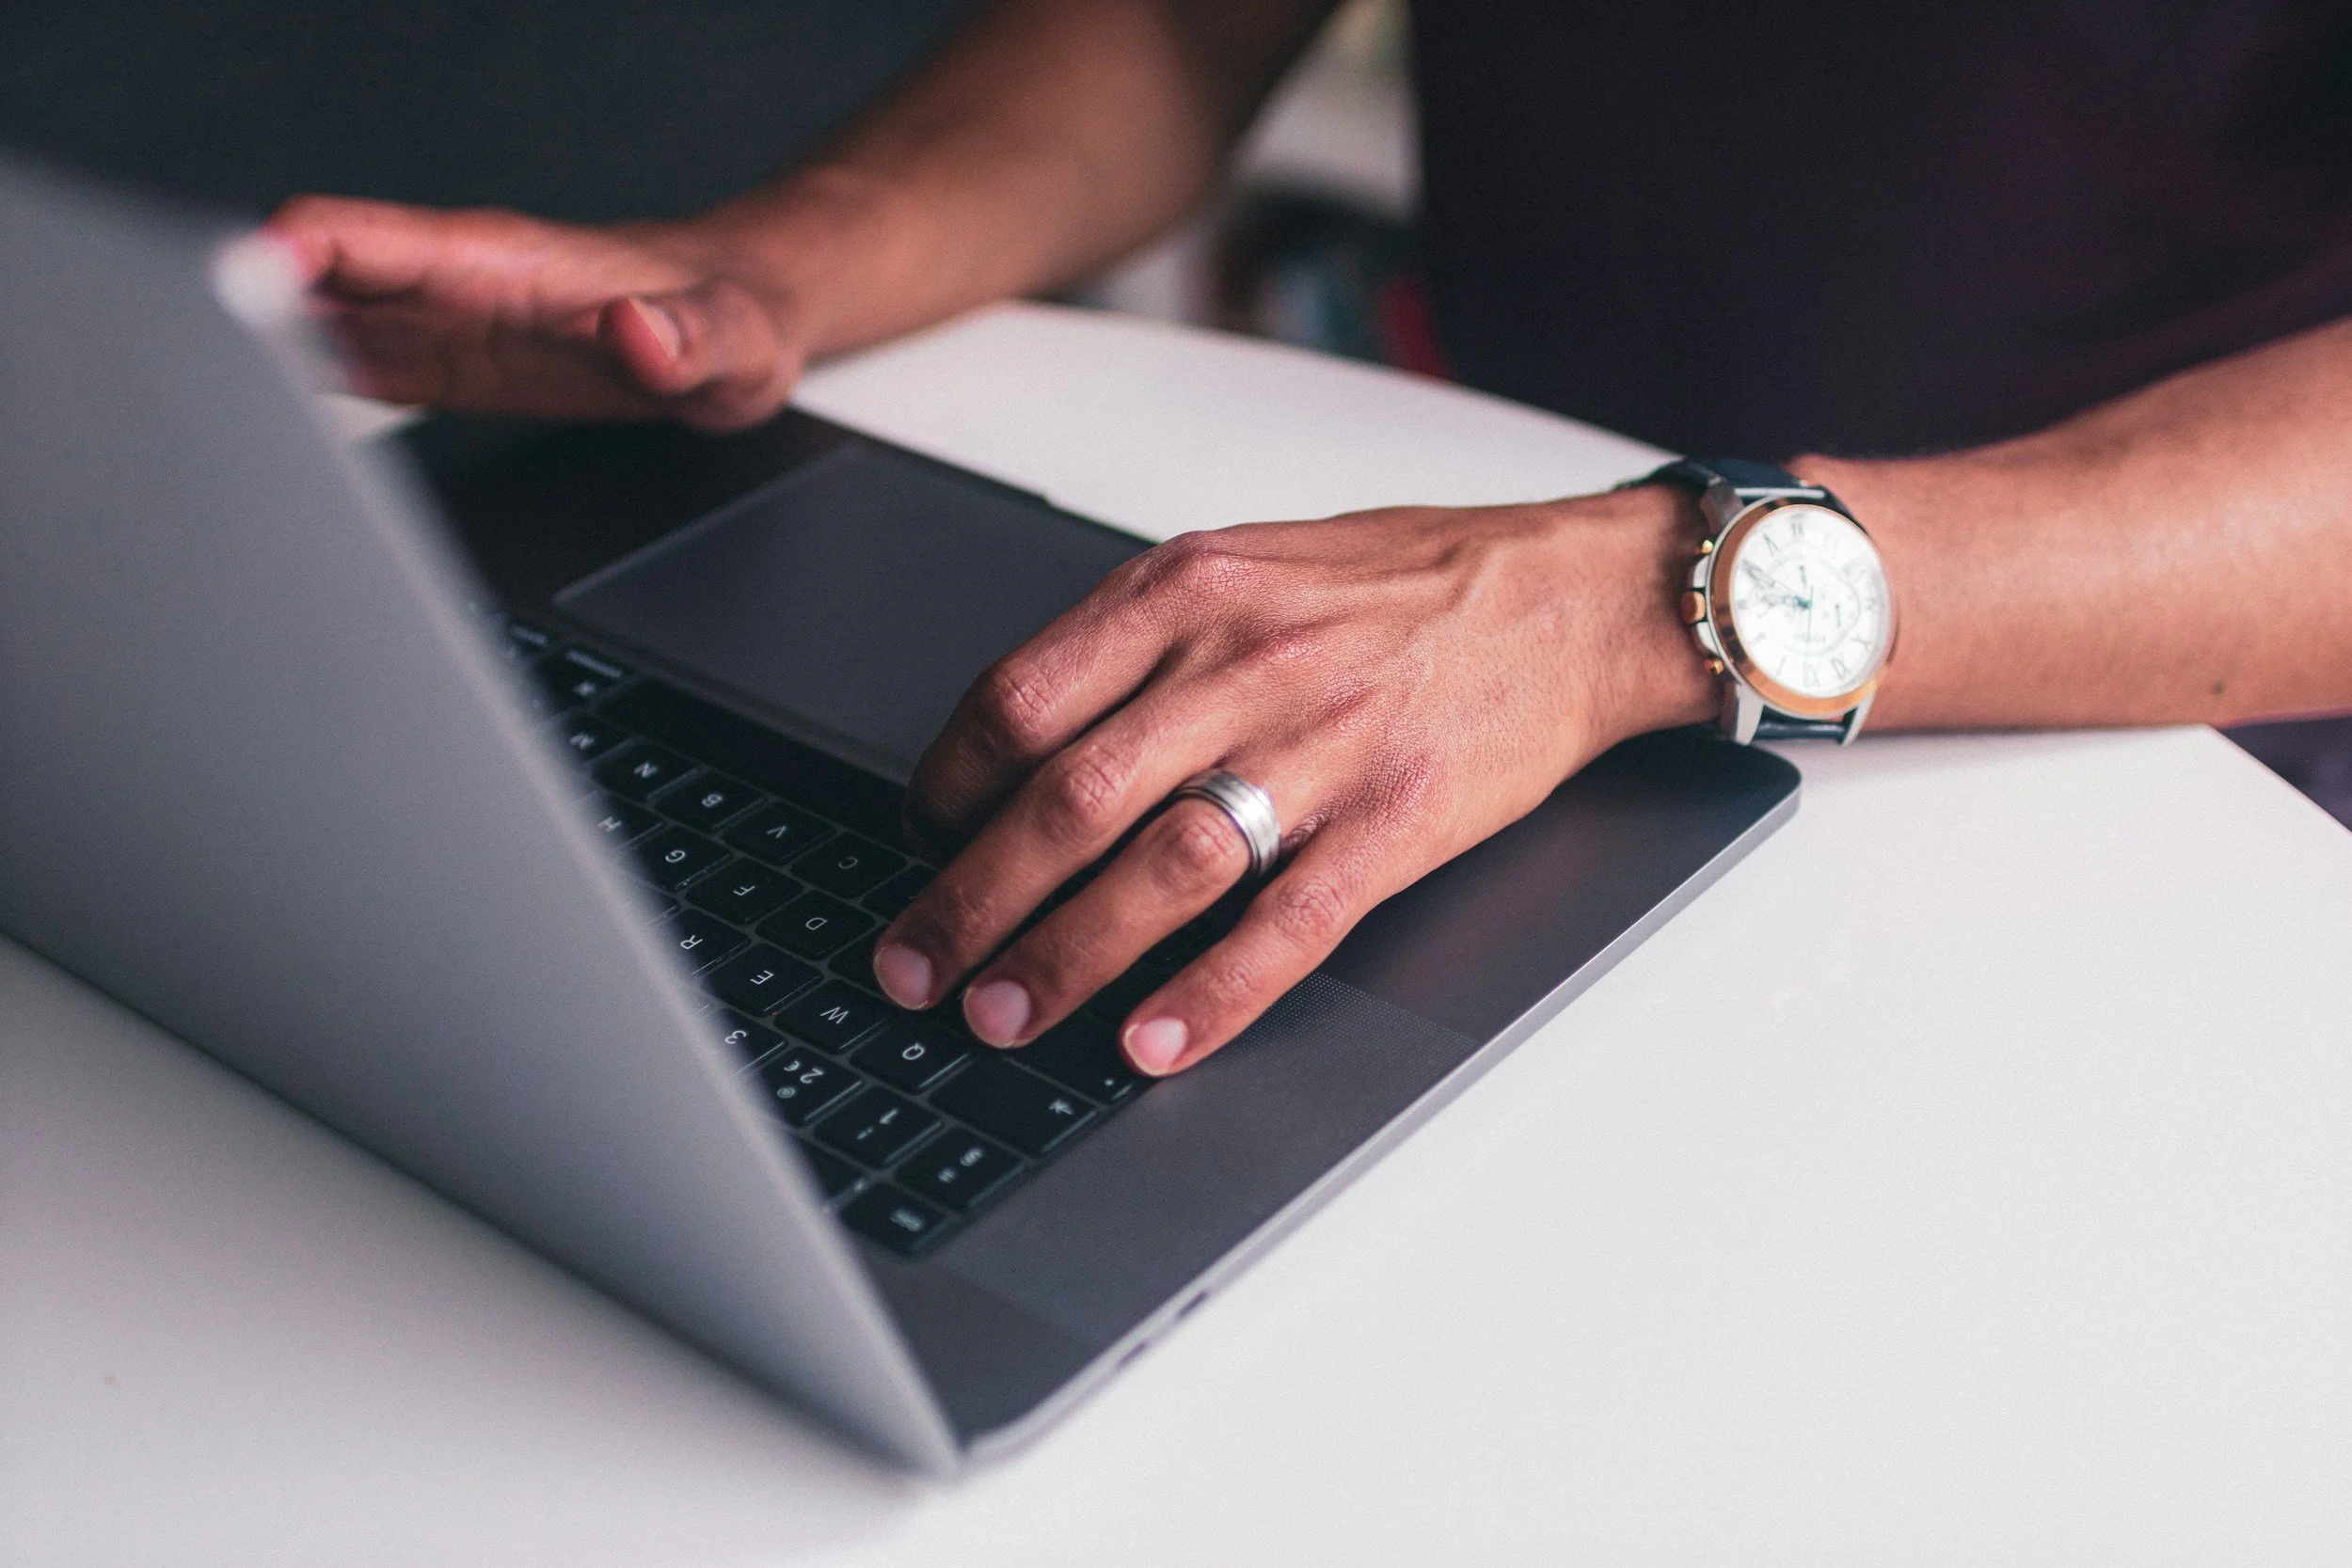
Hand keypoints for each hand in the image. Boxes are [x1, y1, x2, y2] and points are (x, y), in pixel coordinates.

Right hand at [265, 196, 826, 430]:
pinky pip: (356, 367)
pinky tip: (276, 422)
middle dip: (241, 311)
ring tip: (216, 411)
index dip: (277, 259)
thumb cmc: (735, 319)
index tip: (229, 298)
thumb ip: (683, 339)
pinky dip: (308, 389)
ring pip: (319, 323)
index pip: (354, 237)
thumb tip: (634, 330)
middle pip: (308, 275)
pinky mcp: (454, 366)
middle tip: (193, 373)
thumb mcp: (730, 341)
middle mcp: (454, 283)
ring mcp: (446, 323)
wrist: (744, 325)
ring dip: (262, 357)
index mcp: (498, 262)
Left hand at [869, 487, 1715, 1074]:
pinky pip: (1288, 923)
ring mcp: (1323, 746)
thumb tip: (1021, 740)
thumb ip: (1140, 641)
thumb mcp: (1249, 565)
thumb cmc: (1403, 585)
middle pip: (1067, 798)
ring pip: (1161, 867)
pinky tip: (1153, 1040)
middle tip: (915, 967)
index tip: (924, 844)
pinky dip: (1211, 993)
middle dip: (972, 899)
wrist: (1570, 595)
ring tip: (1003, 1016)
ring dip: (1065, 956)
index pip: (1018, 699)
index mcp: (1188, 592)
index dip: (947, 789)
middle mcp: (1242, 665)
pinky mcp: (1398, 820)